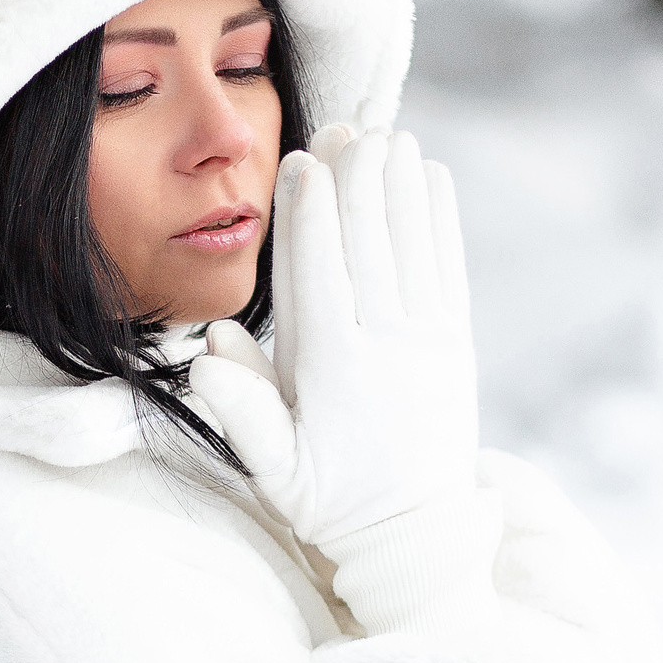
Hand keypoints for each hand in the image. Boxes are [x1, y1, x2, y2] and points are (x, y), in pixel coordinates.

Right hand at [189, 128, 478, 556]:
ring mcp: (429, 346)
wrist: (415, 536)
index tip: (302, 164)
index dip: (310, 220)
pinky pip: (448, 270)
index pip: (319, 281)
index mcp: (335, 377)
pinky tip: (432, 177)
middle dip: (358, 184)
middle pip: (370, 251)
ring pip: (413, 250)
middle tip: (348, 127)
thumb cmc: (331, 500)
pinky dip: (440, 220)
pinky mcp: (456, 346)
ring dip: (401, 188)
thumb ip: (242, 414)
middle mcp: (387, 352)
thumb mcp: (276, 473)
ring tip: (389, 135)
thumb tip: (205, 355)